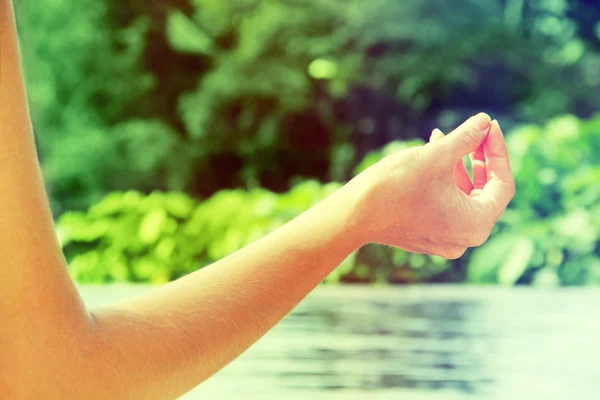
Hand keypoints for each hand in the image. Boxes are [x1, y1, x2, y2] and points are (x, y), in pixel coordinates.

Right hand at [349, 113, 514, 258]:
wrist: (353, 215)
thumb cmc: (395, 187)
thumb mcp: (437, 156)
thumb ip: (467, 138)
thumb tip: (484, 121)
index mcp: (476, 224)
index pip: (502, 183)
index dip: (498, 150)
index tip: (490, 125)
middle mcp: (464, 238)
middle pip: (484, 191)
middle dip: (478, 157)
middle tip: (474, 130)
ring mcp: (445, 239)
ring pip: (463, 196)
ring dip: (458, 165)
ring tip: (443, 137)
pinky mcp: (427, 234)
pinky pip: (446, 204)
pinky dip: (443, 180)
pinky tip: (431, 155)